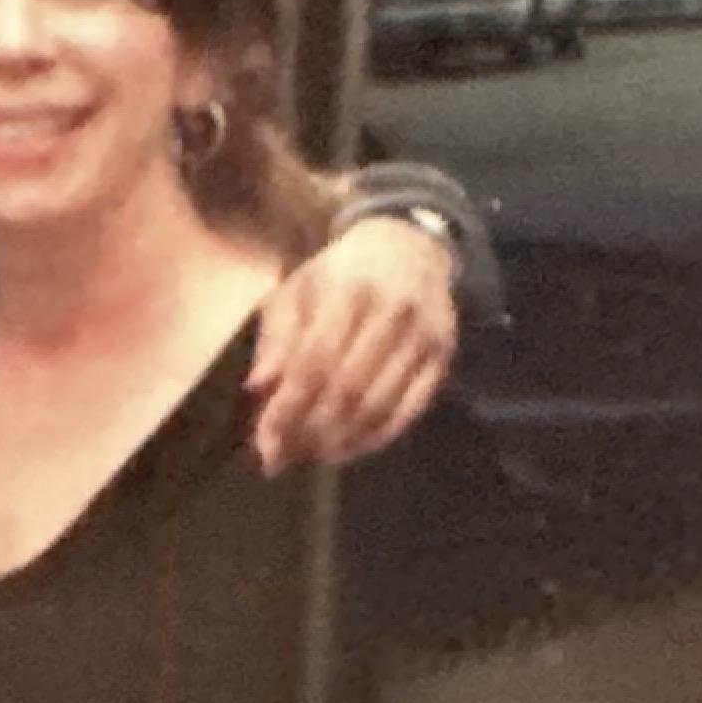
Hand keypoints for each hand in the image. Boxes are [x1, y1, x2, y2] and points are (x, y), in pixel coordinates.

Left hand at [246, 217, 457, 473]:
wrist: (409, 247)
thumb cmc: (339, 275)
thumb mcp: (297, 290)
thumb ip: (277, 337)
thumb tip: (258, 386)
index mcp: (346, 289)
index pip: (313, 362)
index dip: (288, 408)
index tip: (266, 443)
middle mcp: (391, 311)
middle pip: (346, 389)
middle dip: (311, 430)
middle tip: (285, 456)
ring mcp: (422, 335)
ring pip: (379, 405)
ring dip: (342, 439)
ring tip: (312, 454)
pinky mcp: (443, 355)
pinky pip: (409, 410)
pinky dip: (377, 437)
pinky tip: (350, 448)